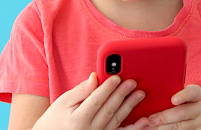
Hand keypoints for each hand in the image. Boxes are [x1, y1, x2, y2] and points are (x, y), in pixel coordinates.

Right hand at [33, 73, 147, 129]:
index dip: (107, 88)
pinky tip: (144, 120)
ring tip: (140, 94)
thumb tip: (95, 77)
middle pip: (109, 109)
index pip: (95, 101)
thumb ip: (80, 90)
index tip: (117, 77)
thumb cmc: (56, 118)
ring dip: (130, 106)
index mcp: (78, 119)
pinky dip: (134, 128)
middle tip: (133, 82)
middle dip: (122, 94)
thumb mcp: (63, 102)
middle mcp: (90, 129)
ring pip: (117, 120)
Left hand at [145, 85, 200, 129]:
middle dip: (165, 117)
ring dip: (164, 128)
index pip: (192, 92)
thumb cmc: (188, 101)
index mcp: (200, 94)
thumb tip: (153, 94)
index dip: (183, 96)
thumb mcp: (188, 94)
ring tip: (150, 127)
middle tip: (150, 120)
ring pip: (182, 127)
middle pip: (183, 113)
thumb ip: (176, 93)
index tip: (173, 100)